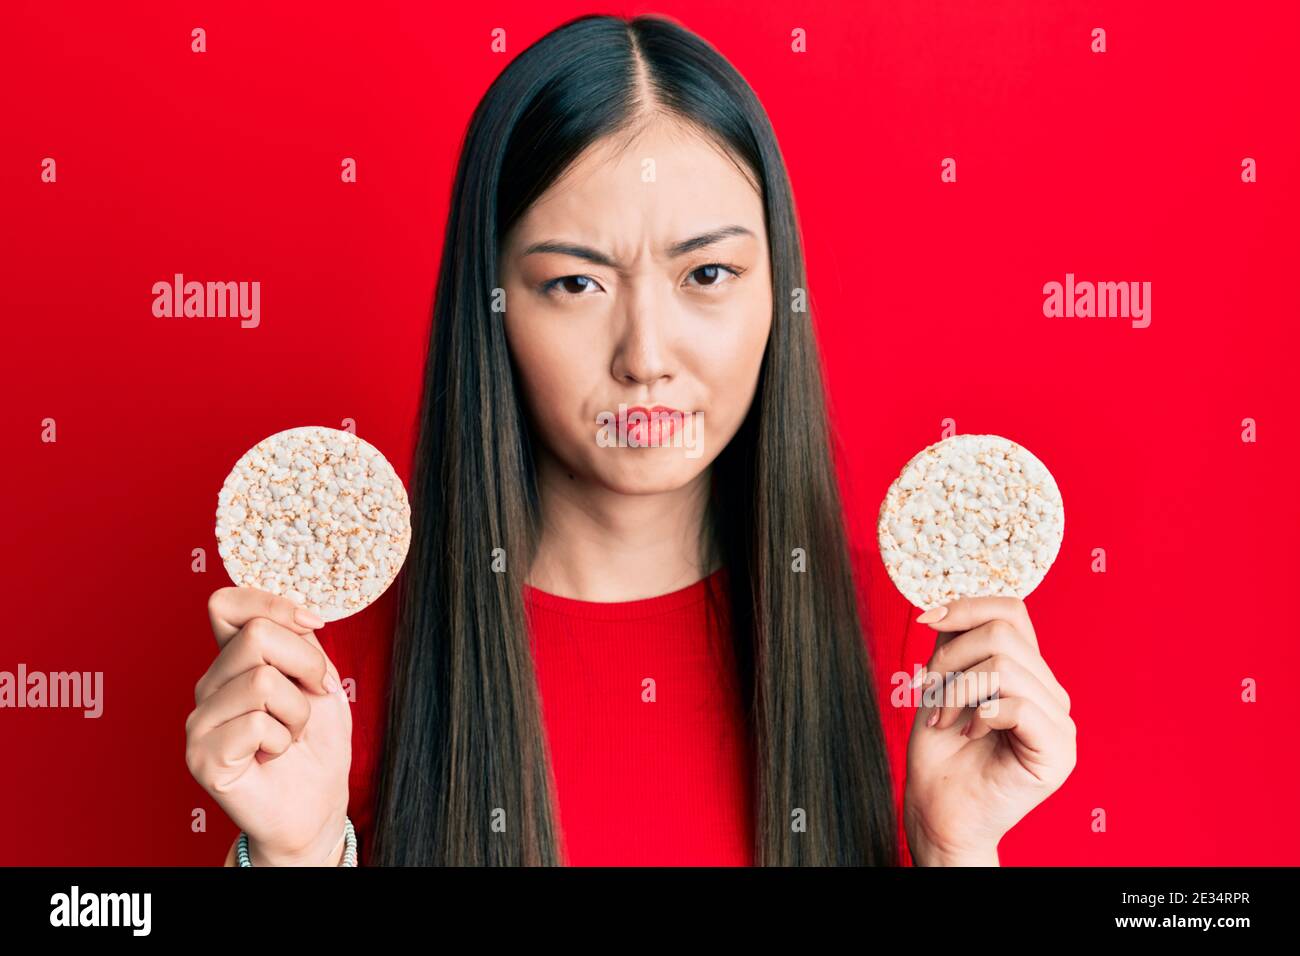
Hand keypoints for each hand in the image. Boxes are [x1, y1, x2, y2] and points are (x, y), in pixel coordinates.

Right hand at [185, 587, 352, 865]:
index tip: (313, 625)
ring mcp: (200, 720)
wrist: (317, 803)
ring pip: (262, 680)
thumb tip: (298, 615)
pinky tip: (273, 756)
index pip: (226, 604)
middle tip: (313, 698)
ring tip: (290, 734)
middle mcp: (209, 685)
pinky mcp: (201, 756)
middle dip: (307, 665)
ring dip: (298, 710)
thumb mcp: (319, 679)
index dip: (272, 604)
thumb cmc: (318, 744)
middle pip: (257, 634)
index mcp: (233, 661)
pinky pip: (256, 723)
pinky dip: (282, 740)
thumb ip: (300, 642)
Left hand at [902, 596, 1075, 865]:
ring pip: (1005, 666)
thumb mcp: (941, 685)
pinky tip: (968, 735)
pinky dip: (980, 714)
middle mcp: (1050, 692)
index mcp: (1027, 673)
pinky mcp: (1058, 751)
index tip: (924, 620)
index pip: (1011, 611)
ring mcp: (1060, 722)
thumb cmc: (940, 754)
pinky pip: (1018, 705)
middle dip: (951, 657)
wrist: (939, 811)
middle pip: (1003, 632)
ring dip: (958, 690)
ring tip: (944, 719)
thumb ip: (954, 646)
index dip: (966, 607)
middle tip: (930, 692)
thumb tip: (946, 606)